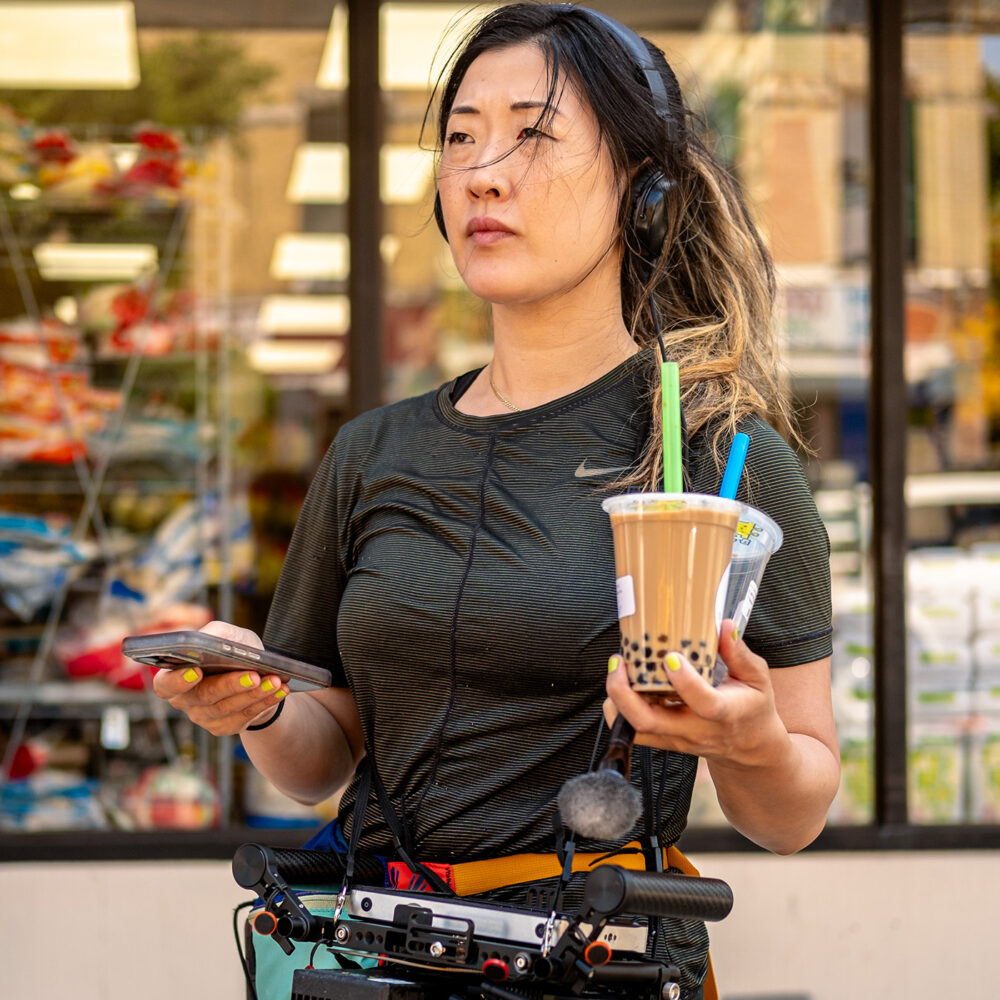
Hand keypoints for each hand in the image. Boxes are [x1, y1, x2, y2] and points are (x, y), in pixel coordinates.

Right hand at [151, 620, 289, 735]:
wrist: (255, 673)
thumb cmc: (233, 651)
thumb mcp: (227, 635)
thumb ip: (216, 633)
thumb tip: (211, 639)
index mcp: (174, 676)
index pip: (165, 684)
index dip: (178, 680)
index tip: (196, 671)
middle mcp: (185, 700)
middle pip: (203, 696)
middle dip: (230, 685)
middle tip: (253, 675)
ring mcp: (204, 717)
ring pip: (228, 708)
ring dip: (254, 694)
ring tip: (274, 680)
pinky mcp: (225, 726)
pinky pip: (245, 717)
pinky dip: (265, 702)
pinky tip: (280, 690)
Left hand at [604, 619, 789, 769]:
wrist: (748, 748)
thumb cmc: (752, 708)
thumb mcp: (757, 679)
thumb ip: (739, 654)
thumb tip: (725, 626)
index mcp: (724, 713)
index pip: (704, 703)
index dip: (685, 682)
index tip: (671, 657)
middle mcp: (696, 730)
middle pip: (650, 722)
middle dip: (625, 693)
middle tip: (620, 662)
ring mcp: (676, 739)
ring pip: (635, 728)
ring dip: (617, 700)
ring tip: (618, 668)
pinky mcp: (664, 741)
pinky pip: (632, 731)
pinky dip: (618, 709)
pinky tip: (622, 684)